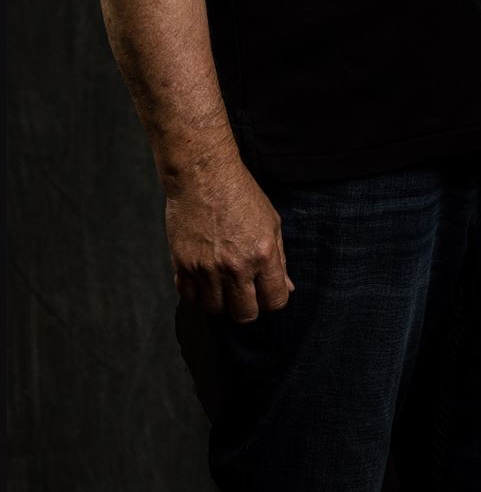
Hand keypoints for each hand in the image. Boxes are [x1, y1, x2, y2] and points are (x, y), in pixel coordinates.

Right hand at [164, 155, 291, 321]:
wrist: (204, 177)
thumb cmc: (242, 196)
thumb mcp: (272, 224)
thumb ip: (279, 259)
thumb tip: (287, 288)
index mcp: (263, 255)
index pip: (274, 301)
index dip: (273, 301)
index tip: (268, 293)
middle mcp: (235, 267)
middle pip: (245, 314)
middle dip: (249, 309)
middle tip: (246, 296)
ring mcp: (206, 268)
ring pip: (215, 309)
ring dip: (221, 302)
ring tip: (224, 286)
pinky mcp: (182, 265)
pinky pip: (189, 296)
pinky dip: (197, 293)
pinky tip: (205, 280)